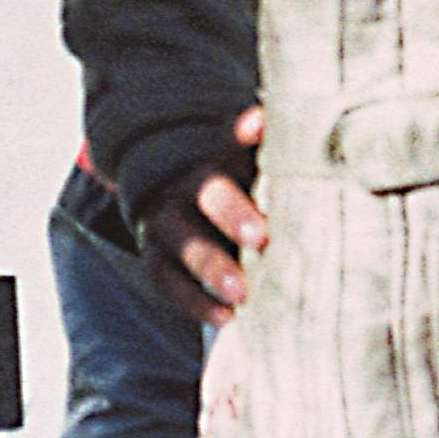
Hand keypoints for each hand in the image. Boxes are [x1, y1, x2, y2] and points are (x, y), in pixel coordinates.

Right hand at [141, 104, 269, 326]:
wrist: (173, 210)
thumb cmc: (233, 195)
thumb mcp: (246, 171)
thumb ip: (269, 153)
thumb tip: (281, 119)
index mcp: (216, 164)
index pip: (229, 147)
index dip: (242, 137)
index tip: (258, 126)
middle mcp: (187, 191)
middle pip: (207, 196)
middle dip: (232, 215)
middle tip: (262, 237)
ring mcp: (166, 228)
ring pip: (185, 246)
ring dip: (212, 269)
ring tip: (242, 294)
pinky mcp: (157, 263)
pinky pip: (171, 284)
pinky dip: (197, 303)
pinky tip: (226, 318)